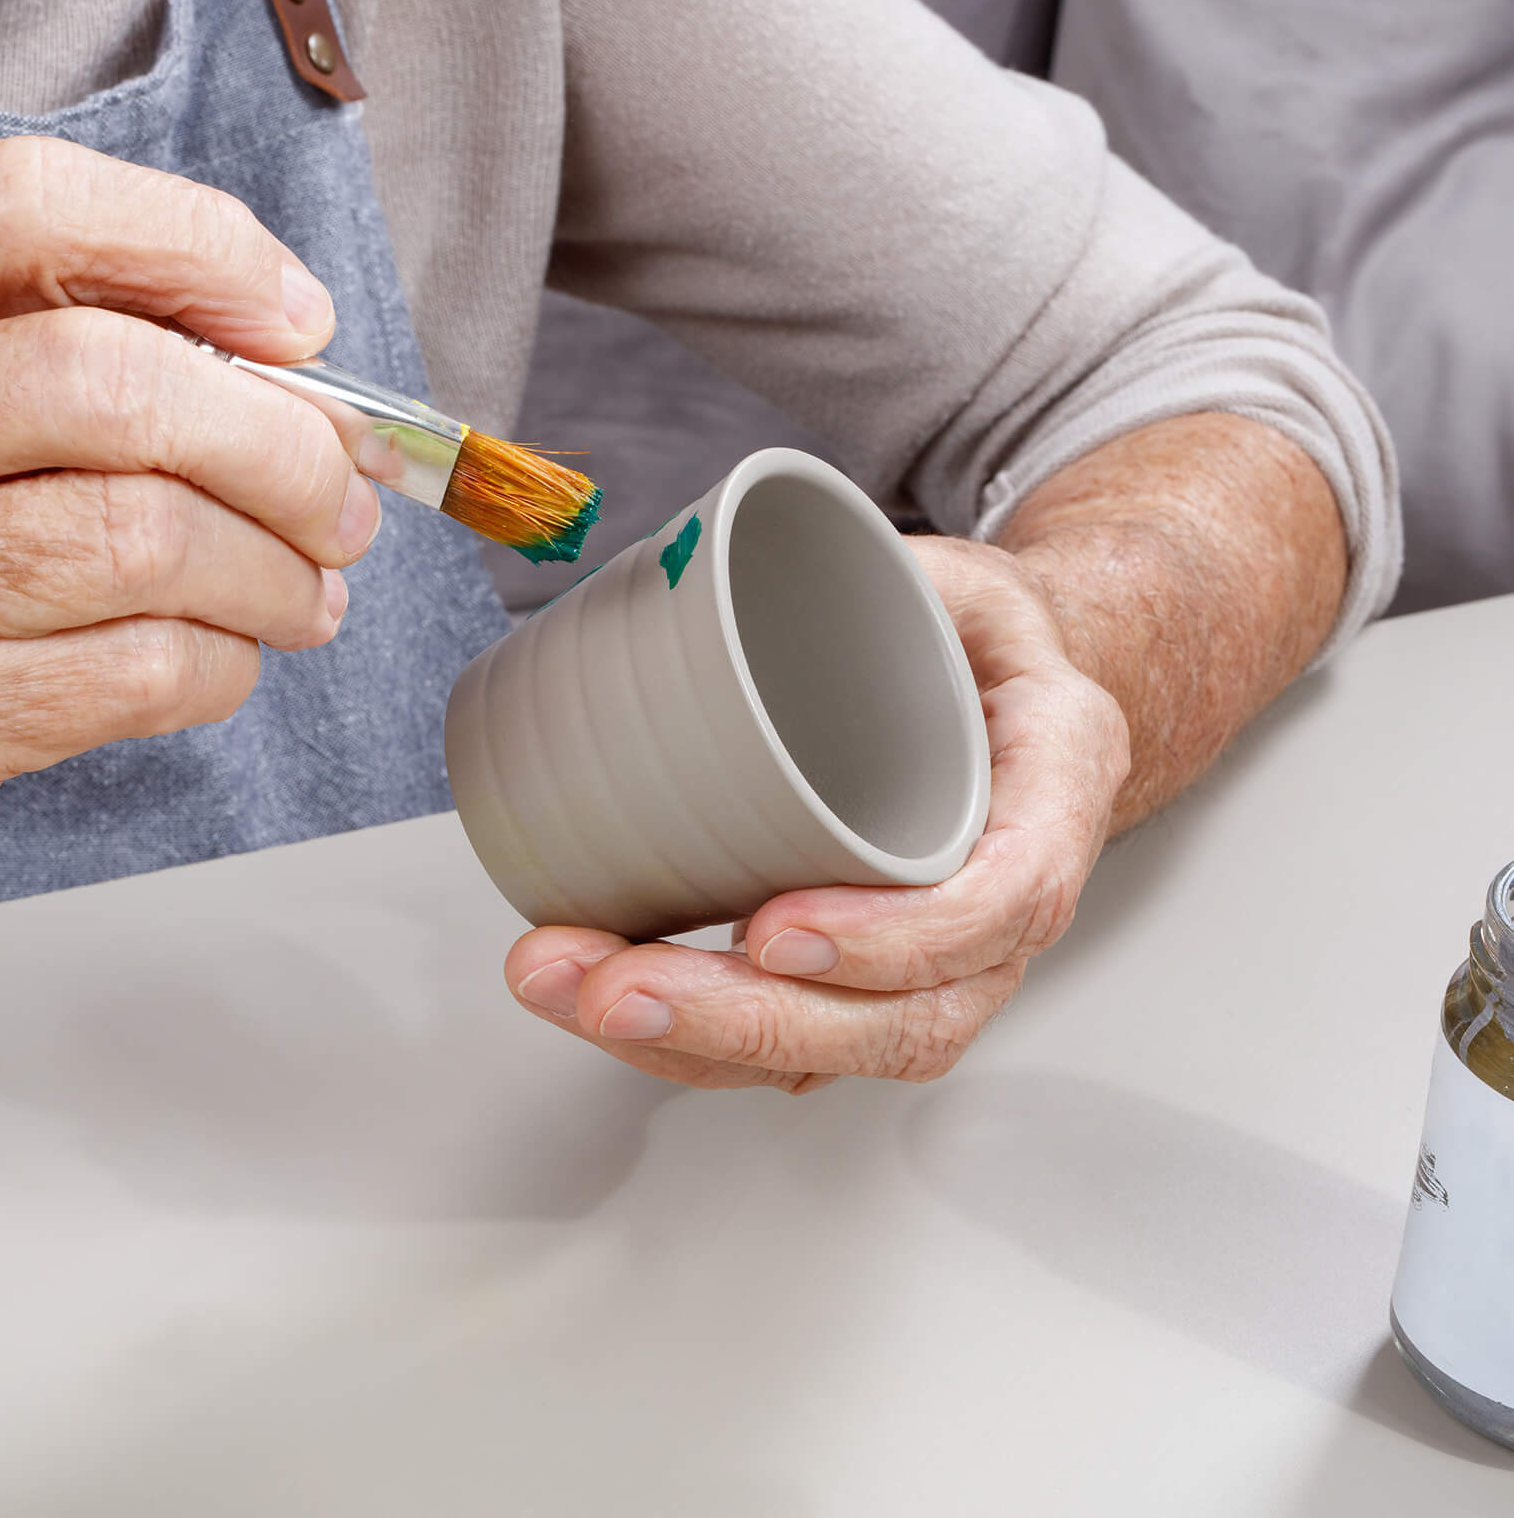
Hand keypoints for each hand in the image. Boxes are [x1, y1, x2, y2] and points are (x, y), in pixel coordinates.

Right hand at [0, 136, 380, 985]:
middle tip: (342, 502)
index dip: (198, 247)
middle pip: (114, 384)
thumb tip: (297, 393)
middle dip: (281, 448)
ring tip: (306, 594)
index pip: (26, 211)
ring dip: (274, 572)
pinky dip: (223, 666)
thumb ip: (64, 390)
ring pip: (144, 536)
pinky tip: (224, 662)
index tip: (299, 327)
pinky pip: (136, 669)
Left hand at [502, 536, 1130, 1091]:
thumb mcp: (956, 575)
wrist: (999, 689)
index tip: (775, 930)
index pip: (1005, 899)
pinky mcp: (869, 982)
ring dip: (694, 1044)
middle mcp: (1013, 903)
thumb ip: (883, 577)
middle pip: (909, 1019)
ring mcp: (944, 961)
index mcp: (1056, 787)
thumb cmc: (973, 637)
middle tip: (616, 988)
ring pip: (841, 1052)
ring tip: (571, 988)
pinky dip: (690, 1042)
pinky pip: (797, 1046)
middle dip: (748, 1021)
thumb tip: (719, 581)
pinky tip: (596, 1001)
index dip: (894, 937)